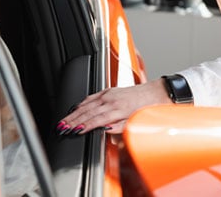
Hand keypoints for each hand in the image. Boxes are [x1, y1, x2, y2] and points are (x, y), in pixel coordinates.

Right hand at [56, 79, 171, 134]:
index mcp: (118, 109)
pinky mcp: (110, 90)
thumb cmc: (151, 107)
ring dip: (74, 113)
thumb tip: (104, 130)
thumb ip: (120, 126)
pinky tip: (77, 107)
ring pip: (87, 104)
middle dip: (73, 120)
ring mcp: (110, 94)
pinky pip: (92, 96)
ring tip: (64, 120)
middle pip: (87, 111)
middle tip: (61, 127)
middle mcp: (112, 100)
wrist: (159, 92)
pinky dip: (82, 103)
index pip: (95, 120)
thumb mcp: (138, 121)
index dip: (82, 126)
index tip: (72, 131)